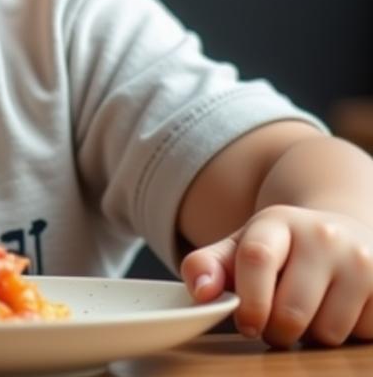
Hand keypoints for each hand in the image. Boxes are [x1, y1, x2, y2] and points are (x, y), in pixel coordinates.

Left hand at [182, 204, 372, 346]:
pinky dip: (346, 335)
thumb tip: (201, 294)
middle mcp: (324, 235)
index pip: (257, 258)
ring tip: (308, 313)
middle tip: (274, 325)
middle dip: (277, 330)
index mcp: (278, 221)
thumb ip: (208, 265)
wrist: (342, 232)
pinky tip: (339, 311)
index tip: (246, 324)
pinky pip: (361, 335)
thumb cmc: (281, 249)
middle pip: (292, 308)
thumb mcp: (240, 246)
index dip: (249, 300)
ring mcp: (362, 260)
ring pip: (327, 331)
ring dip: (312, 336)